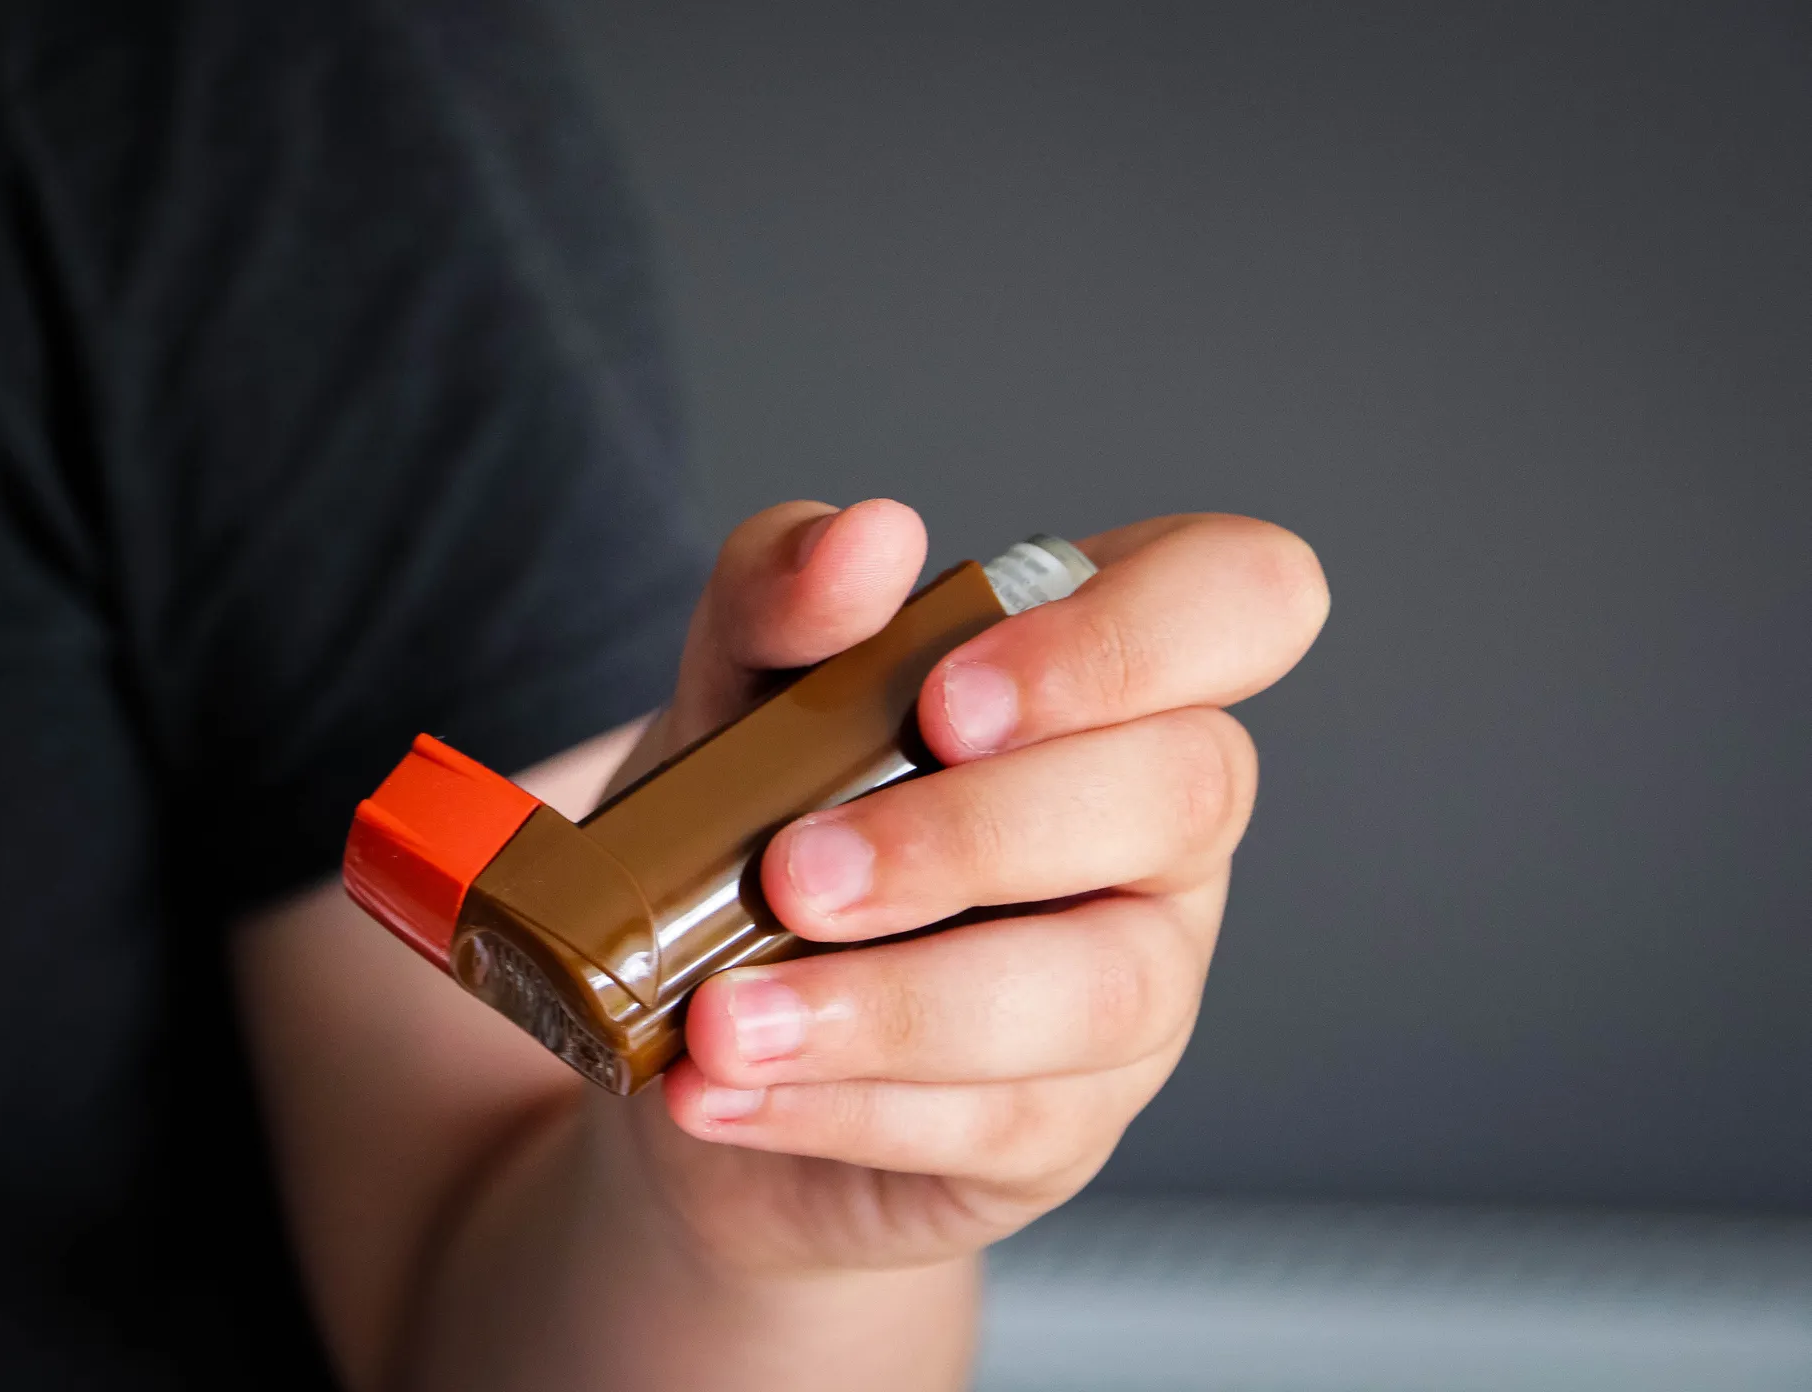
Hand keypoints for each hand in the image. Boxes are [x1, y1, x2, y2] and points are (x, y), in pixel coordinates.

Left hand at [589, 499, 1327, 1274]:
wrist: (691, 1021)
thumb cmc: (760, 821)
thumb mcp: (738, 688)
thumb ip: (783, 594)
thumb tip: (861, 540)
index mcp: (1109, 677)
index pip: (1248, 597)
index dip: (1131, 638)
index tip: (950, 698)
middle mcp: (1159, 827)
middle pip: (1186, 792)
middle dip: (977, 833)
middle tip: (794, 871)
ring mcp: (1136, 982)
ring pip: (1103, 987)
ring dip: (895, 1004)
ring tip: (726, 1018)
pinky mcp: (1066, 1124)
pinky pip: (994, 1120)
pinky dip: (836, 1104)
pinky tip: (719, 1088)